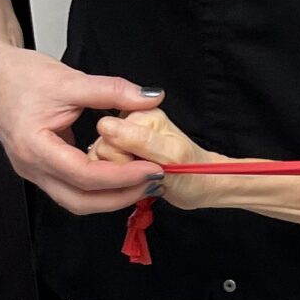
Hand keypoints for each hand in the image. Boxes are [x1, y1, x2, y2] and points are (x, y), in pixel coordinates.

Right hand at [0, 43, 166, 213]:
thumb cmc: (18, 75)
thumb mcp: (70, 79)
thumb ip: (113, 90)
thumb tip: (150, 97)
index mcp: (34, 147)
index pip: (85, 176)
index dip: (123, 176)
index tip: (152, 168)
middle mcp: (31, 166)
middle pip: (81, 201)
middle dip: (121, 197)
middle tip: (154, 182)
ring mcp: (34, 170)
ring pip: (76, 199)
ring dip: (111, 195)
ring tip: (142, 180)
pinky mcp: (40, 167)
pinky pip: (71, 187)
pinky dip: (98, 186)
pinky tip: (120, 173)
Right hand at [94, 105, 221, 209]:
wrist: (200, 185)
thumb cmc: (194, 171)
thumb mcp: (172, 155)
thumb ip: (139, 140)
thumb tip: (106, 127)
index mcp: (140, 114)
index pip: (106, 135)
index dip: (121, 158)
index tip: (145, 166)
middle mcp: (127, 123)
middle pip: (100, 150)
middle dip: (122, 169)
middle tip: (148, 172)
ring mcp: (121, 140)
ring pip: (99, 163)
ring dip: (120, 178)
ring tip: (144, 178)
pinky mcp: (117, 155)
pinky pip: (102, 171)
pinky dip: (117, 183)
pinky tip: (135, 182)